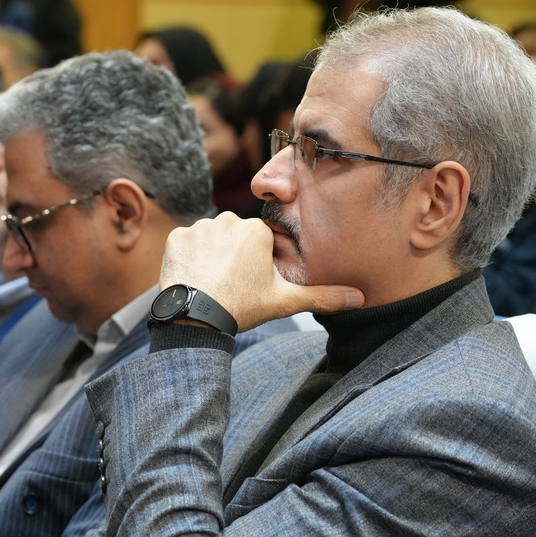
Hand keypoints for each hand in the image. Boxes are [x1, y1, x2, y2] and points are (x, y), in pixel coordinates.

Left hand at [159, 213, 362, 331]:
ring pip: (210, 241)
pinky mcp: (176, 237)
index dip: (257, 266)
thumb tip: (359, 298)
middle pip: (234, 239)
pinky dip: (189, 260)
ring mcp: (199, 227)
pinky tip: (194, 278)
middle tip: (231, 285)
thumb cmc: (241, 306)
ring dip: (211, 257)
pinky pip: (186, 245)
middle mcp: (227, 219)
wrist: (196, 317)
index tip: (250, 284)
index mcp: (256, 230)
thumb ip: (322, 296)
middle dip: (234, 258)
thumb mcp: (284, 301)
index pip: (260, 244)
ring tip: (212, 283)